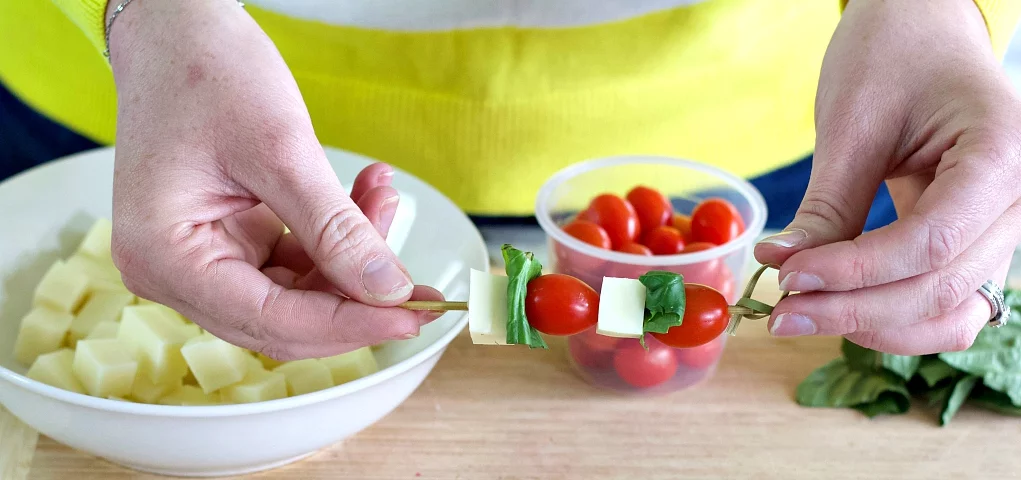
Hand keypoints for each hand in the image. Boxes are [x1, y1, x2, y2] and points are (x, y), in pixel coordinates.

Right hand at [107, 1, 441, 359]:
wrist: (177, 31)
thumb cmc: (207, 73)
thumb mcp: (281, 150)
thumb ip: (336, 229)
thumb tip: (389, 291)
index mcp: (164, 257)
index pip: (270, 320)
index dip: (348, 324)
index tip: (412, 315)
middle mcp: (170, 272)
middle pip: (283, 320)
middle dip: (355, 299)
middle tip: (419, 284)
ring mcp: (196, 260)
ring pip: (294, 294)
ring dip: (349, 260)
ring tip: (385, 199)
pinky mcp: (224, 242)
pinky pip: (290, 263)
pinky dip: (333, 239)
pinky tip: (366, 196)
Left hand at [754, 0, 1020, 354]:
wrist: (921, 29)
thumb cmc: (892, 55)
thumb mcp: (853, 124)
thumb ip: (828, 206)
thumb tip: (785, 270)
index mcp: (1004, 154)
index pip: (930, 242)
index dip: (854, 272)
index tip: (788, 277)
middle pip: (939, 287)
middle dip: (852, 309)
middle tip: (780, 312)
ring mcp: (1004, 228)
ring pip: (949, 311)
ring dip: (872, 325)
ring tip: (802, 314)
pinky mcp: (977, 244)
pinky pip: (947, 305)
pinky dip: (894, 319)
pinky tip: (837, 309)